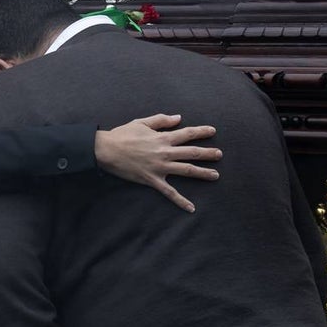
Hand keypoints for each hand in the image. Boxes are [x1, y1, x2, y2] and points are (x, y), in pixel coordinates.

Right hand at [94, 113, 220, 212]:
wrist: (107, 150)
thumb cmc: (122, 135)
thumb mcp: (142, 122)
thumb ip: (161, 120)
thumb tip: (178, 118)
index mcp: (163, 137)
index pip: (187, 133)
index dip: (201, 131)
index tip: (213, 131)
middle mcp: (165, 152)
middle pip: (192, 152)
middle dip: (208, 153)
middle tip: (220, 154)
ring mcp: (160, 167)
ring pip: (186, 170)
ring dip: (203, 173)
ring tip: (215, 175)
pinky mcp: (152, 180)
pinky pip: (169, 192)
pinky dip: (181, 201)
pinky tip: (191, 208)